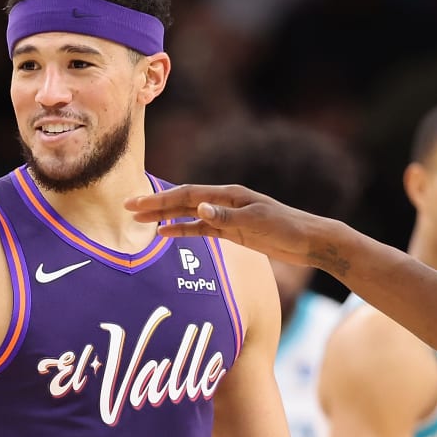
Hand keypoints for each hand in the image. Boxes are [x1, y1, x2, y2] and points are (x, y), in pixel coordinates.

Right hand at [125, 183, 340, 269]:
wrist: (310, 241)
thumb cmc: (287, 228)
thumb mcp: (256, 223)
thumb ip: (225, 218)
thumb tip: (197, 209)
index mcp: (228, 195)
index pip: (187, 195)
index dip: (160, 200)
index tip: (137, 203)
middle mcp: (224, 203)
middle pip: (182, 202)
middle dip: (154, 205)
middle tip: (127, 208)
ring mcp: (226, 217)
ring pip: (187, 215)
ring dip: (164, 217)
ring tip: (139, 221)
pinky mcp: (232, 232)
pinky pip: (200, 230)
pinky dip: (181, 231)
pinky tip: (165, 235)